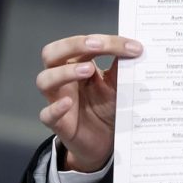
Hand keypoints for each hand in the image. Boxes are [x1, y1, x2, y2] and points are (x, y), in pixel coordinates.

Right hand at [36, 34, 142, 171]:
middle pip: (52, 53)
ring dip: (65, 72)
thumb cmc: (108, 107)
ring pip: (45, 80)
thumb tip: (137, 48)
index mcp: (78, 64)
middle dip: (74, 45)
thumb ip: (122, 68)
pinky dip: (56, 108)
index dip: (107, 42)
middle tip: (98, 45)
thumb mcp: (118, 86)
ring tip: (88, 70)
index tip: (134, 47)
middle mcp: (63, 78)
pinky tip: (68, 103)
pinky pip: (47, 114)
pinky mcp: (58, 123)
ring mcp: (57, 99)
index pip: (83, 45)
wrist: (106, 141)